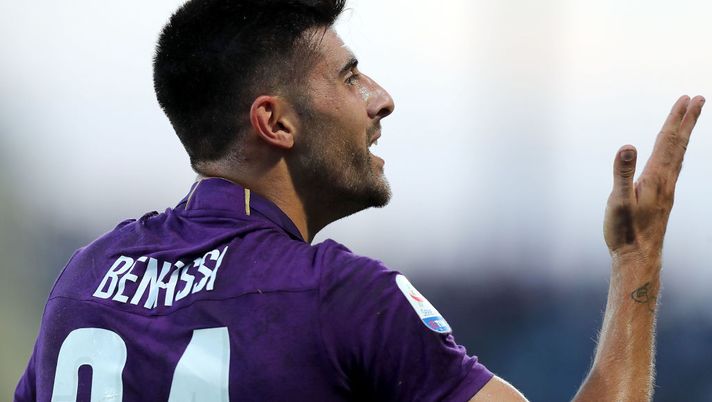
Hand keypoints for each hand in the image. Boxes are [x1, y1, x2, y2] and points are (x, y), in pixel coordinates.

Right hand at [604, 95, 704, 258]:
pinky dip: (676, 152)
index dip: (676, 119)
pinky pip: (673, 167)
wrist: (638, 259)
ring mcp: (666, 190)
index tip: (687, 99)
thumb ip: (623, 173)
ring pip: (678, 155)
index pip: (667, 142)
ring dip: (683, 135)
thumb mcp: (618, 202)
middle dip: (687, 120)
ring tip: (688, 121)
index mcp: (656, 178)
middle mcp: (666, 181)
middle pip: (678, 144)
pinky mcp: (662, 199)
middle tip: (698, 99)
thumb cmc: (625, 232)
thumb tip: (628, 146)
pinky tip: (674, 155)